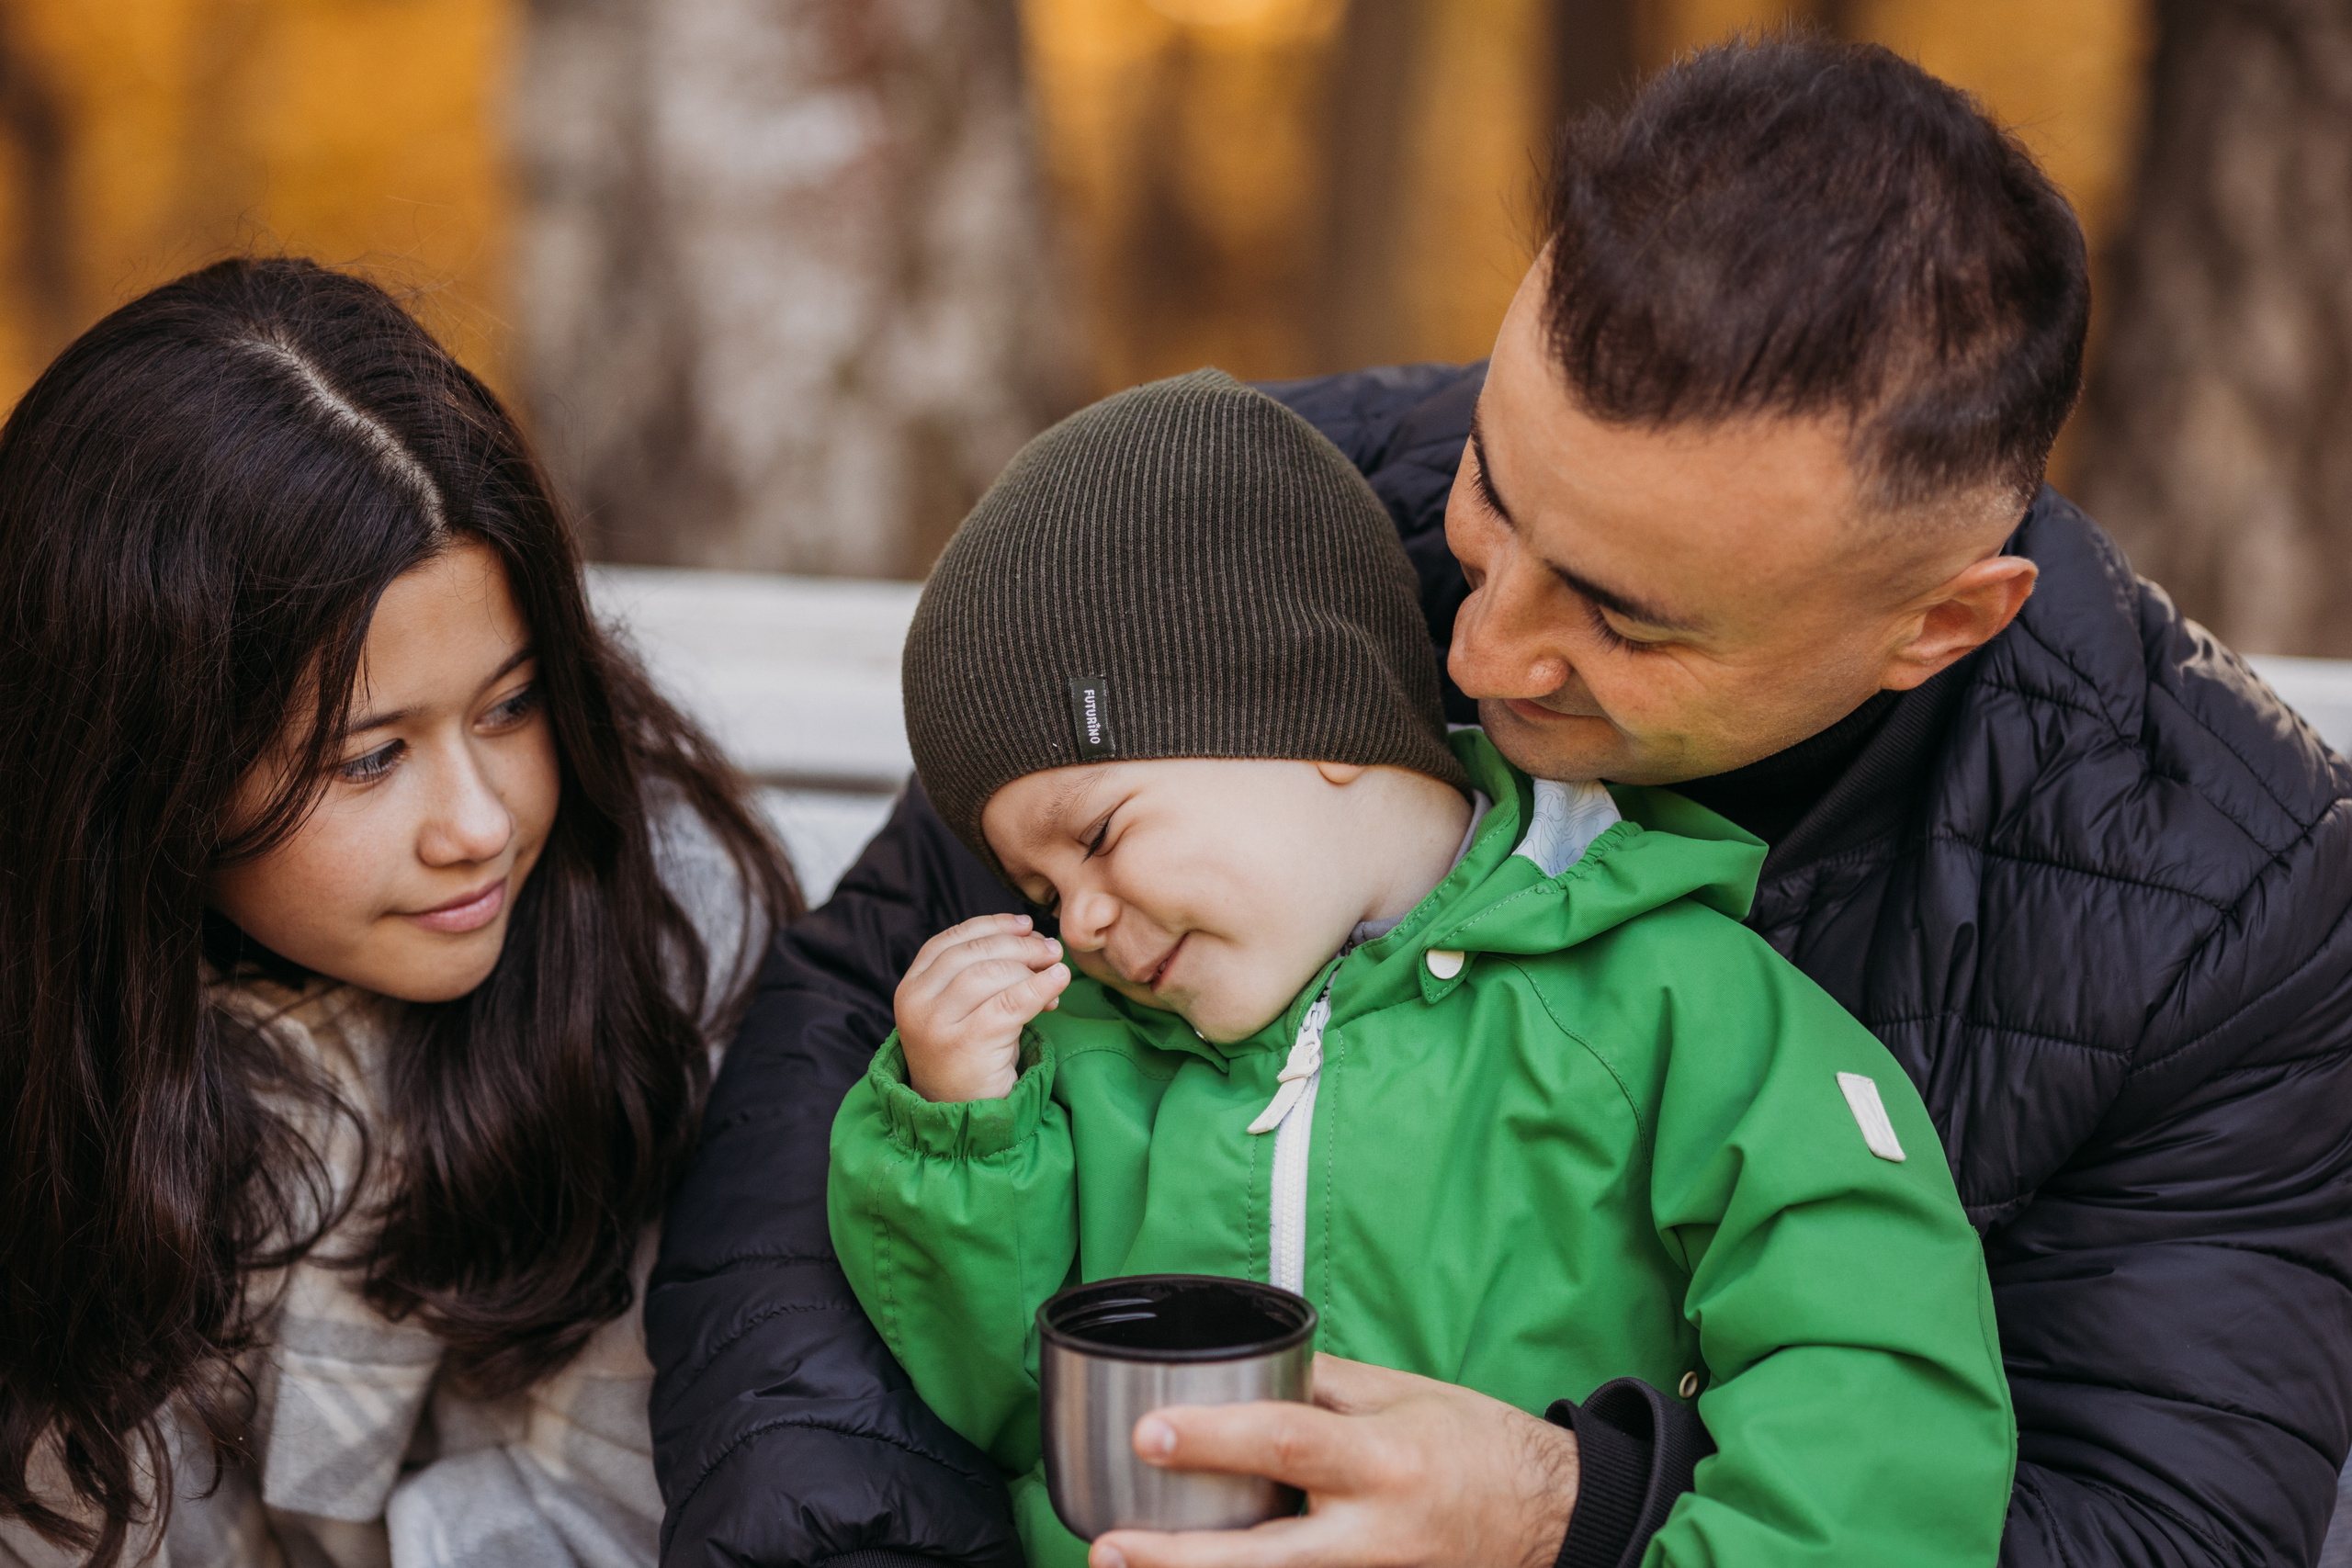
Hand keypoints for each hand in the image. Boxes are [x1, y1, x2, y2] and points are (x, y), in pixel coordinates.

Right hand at [895, 912, 1069, 1101]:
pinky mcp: (966, 1044)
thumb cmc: (968, 1056)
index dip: (990, 926)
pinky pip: (1011, 1004)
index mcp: (910, 988)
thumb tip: (1033, 937)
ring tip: (1056, 970)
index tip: (1025, 924)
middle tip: (1050, 949)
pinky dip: (1040, 988)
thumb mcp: (962, 1010)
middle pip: (974, 954)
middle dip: (1018, 945)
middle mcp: (916, 1003)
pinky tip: (1058, 983)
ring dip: (1031, 966)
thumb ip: (984, 973)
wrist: (959, 1116)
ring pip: (992, 974)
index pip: (950, 941)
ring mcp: (937, 1025)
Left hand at [1090, 1356, 1577, 1567]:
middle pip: (1264, 1558)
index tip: (1150, 1431)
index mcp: (1383, 1460)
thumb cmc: (1475, 1445)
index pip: (1288, 1443)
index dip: (1215, 1437)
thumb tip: (1244, 1371)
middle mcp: (1373, 1533)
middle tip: (1109, 1547)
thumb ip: (1321, 1386)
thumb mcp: (1402, 1393)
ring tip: (1125, 1566)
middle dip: (1179, 1559)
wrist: (1551, 1518)